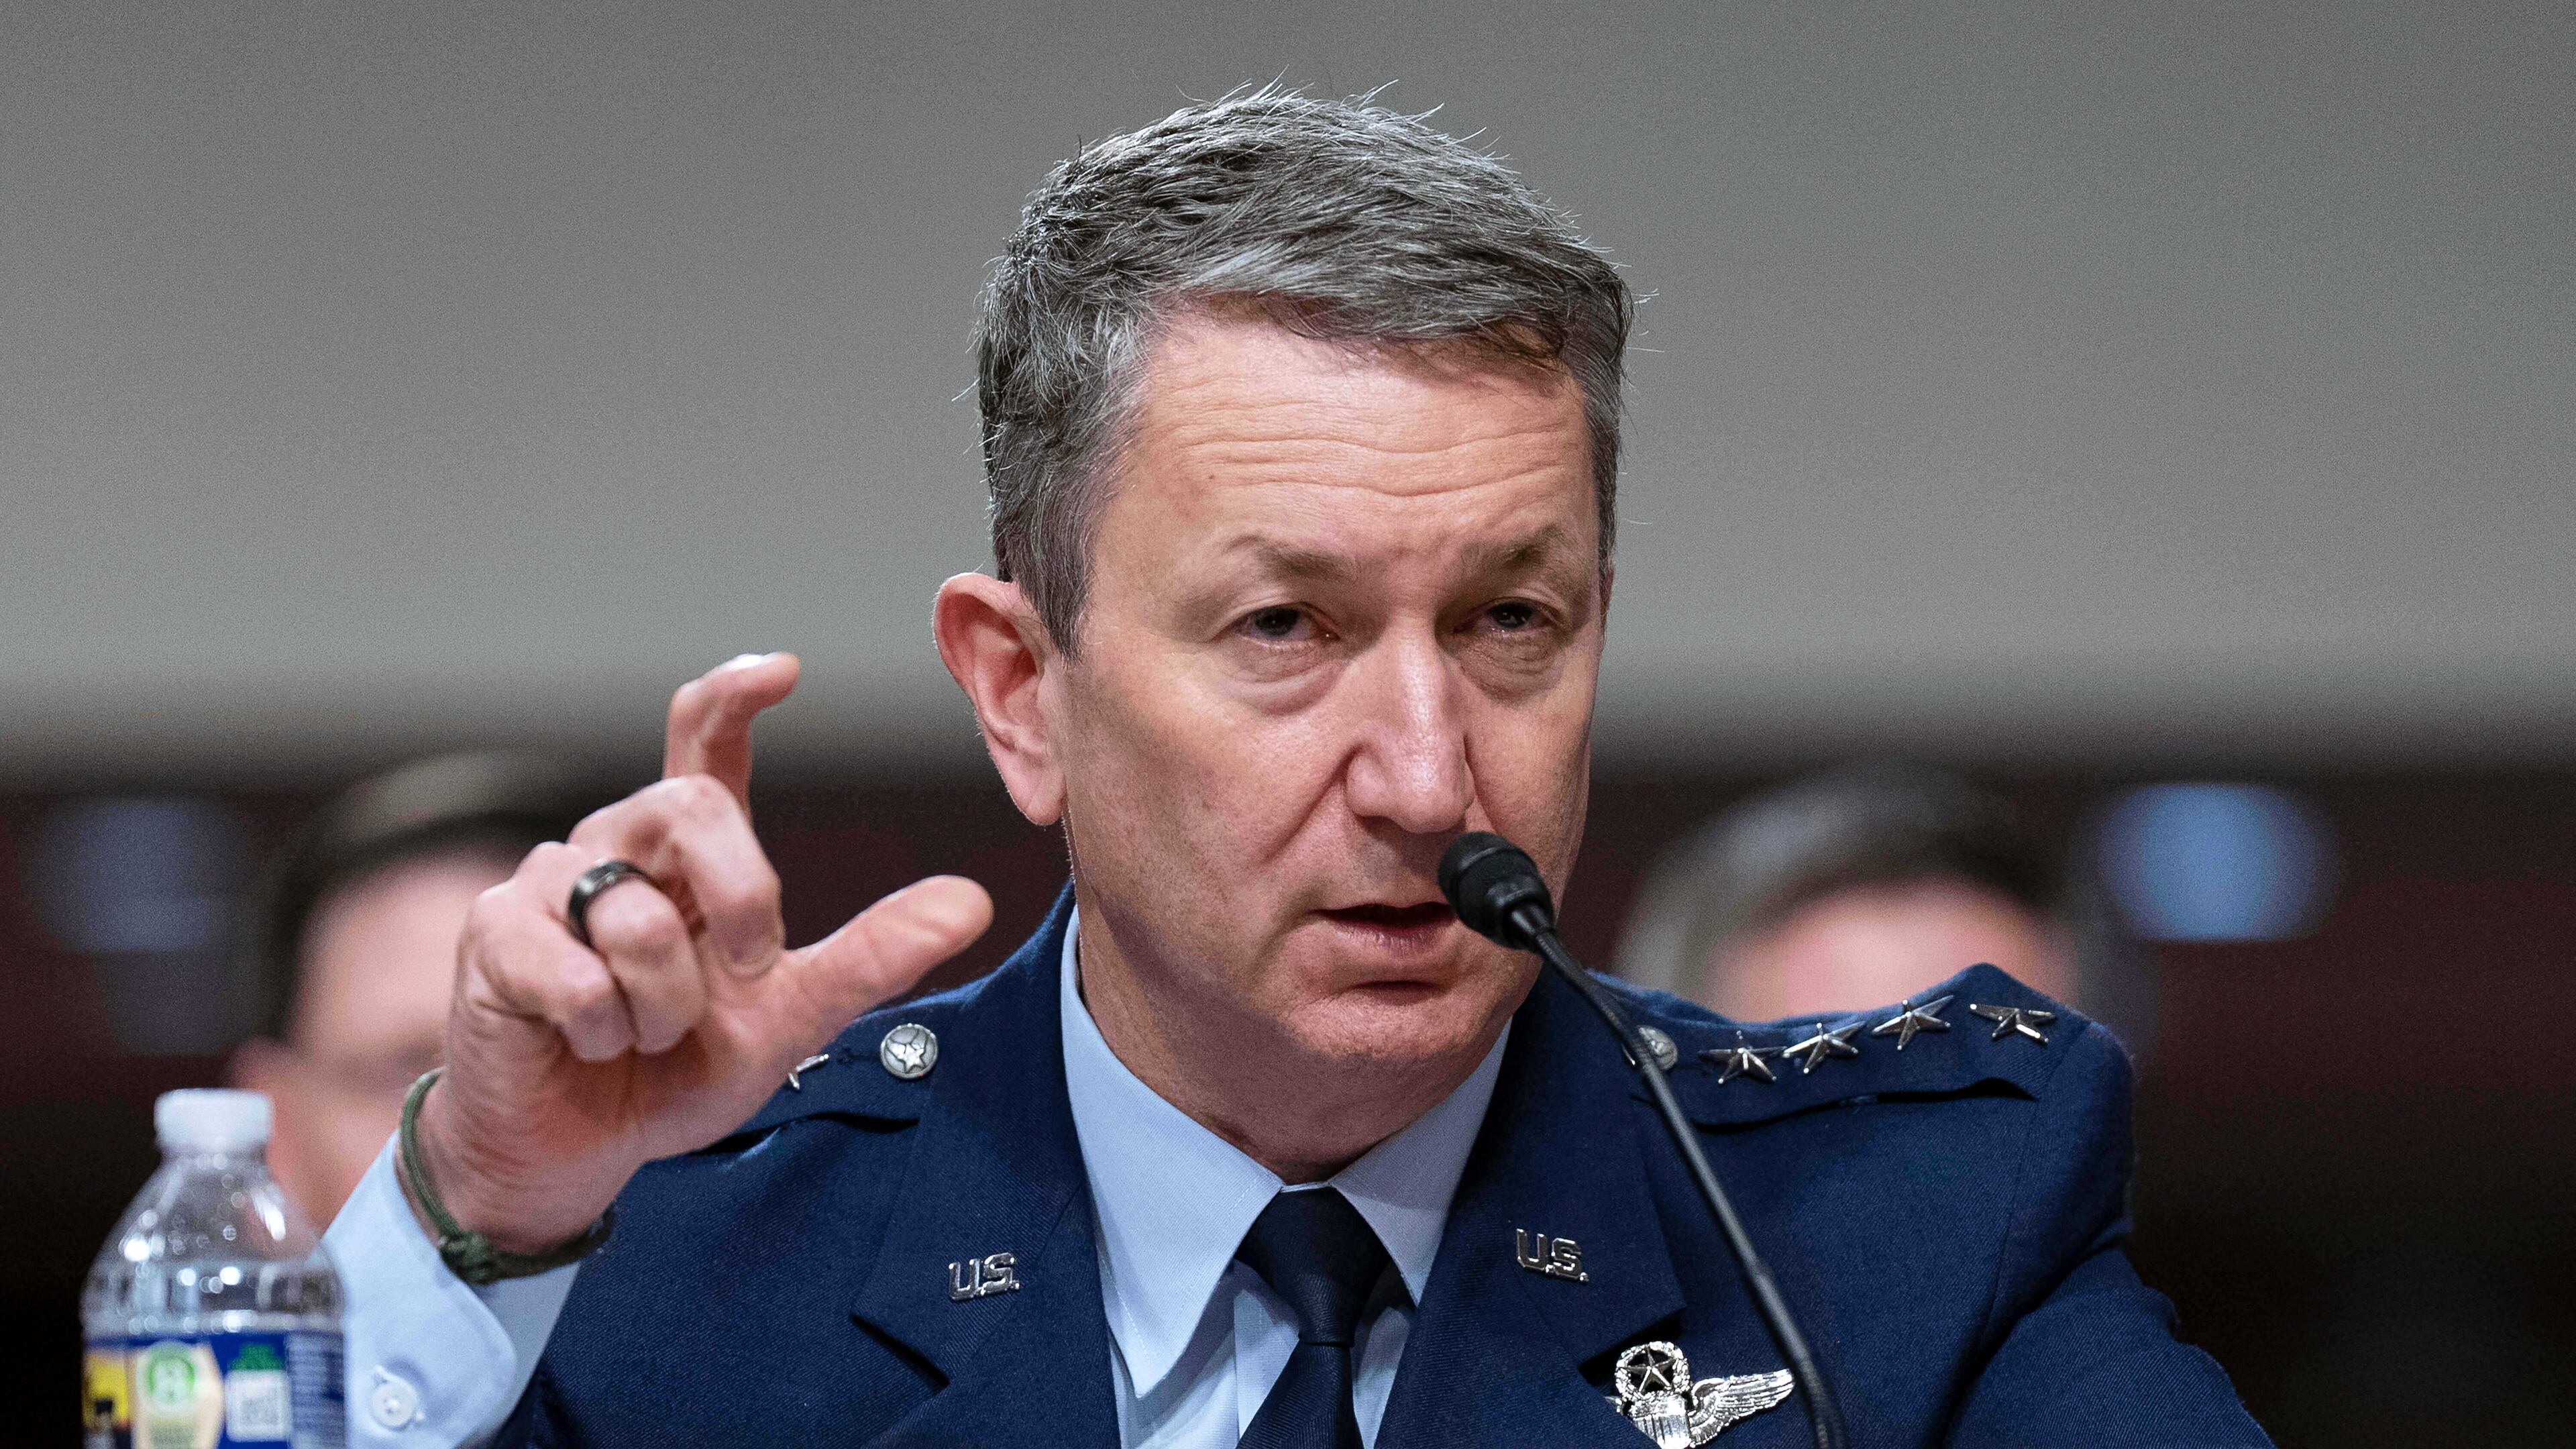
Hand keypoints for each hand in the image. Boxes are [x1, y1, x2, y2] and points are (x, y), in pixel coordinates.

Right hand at [409, 653, 992, 1251]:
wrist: (575, 1151)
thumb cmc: (673, 1070)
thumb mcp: (789, 1015)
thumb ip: (874, 956)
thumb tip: (973, 902)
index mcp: (689, 854)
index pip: (705, 741)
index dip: (735, 696)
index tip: (784, 670)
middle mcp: (617, 846)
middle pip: (691, 801)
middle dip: (743, 894)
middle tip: (748, 969)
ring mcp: (545, 885)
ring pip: (635, 913)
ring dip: (665, 1003)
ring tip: (646, 1037)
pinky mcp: (494, 937)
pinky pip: (574, 972)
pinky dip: (602, 1029)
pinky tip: (588, 1045)